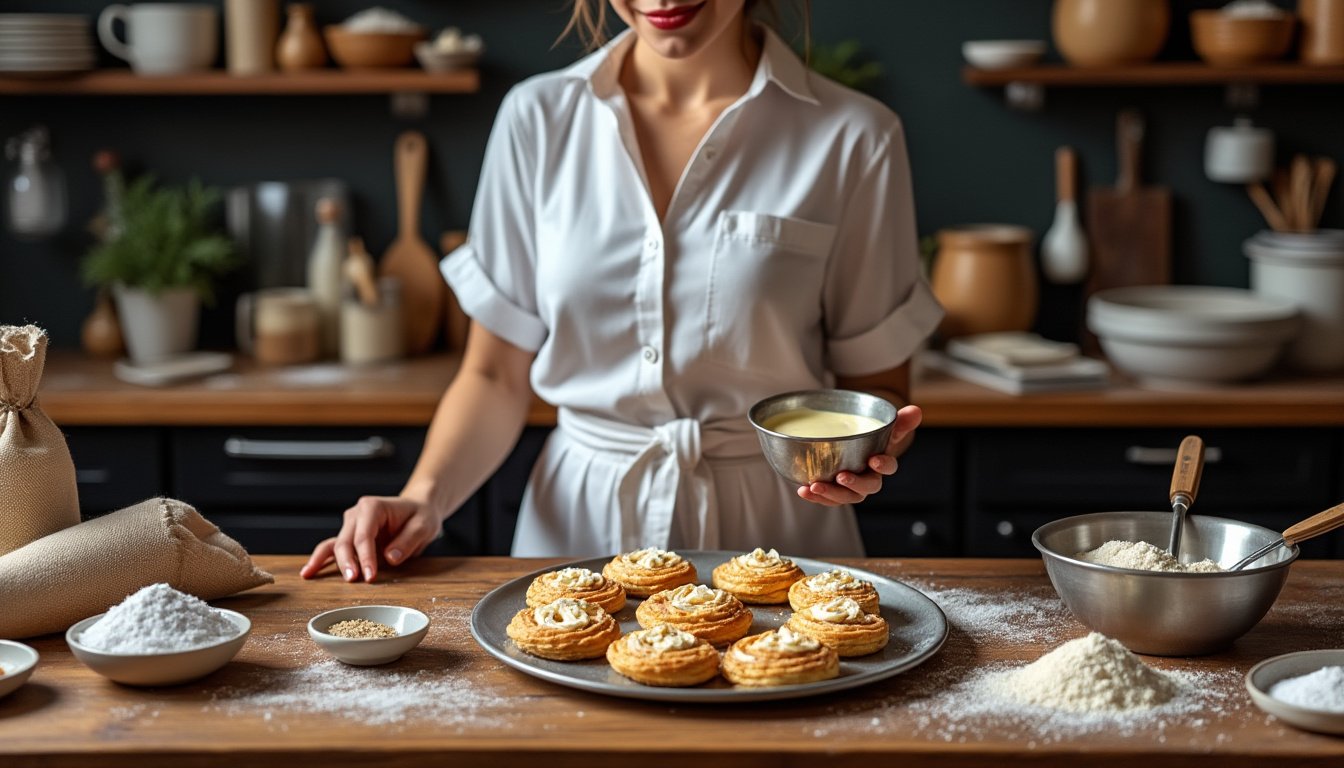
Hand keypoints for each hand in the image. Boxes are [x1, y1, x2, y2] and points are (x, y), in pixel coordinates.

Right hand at [299, 496, 442, 582]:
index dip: (366, 557)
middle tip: (352, 581)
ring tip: (312, 577)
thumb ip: (408, 541)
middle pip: (345, 541)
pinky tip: (308, 572)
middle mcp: (356, 514)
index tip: (371, 576)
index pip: (364, 535)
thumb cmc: (420, 516)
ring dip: (326, 562)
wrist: (417, 509)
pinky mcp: (349, 538)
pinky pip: (331, 549)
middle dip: (347, 562)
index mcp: (372, 507)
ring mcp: (350, 526)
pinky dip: (320, 560)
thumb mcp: (423, 526)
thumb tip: (390, 558)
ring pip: (334, 545)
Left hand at [797, 404, 922, 507]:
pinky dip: (814, 497)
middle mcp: (868, 480)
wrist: (850, 450)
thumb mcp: (883, 429)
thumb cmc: (870, 441)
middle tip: (842, 476)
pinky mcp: (833, 493)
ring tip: (814, 486)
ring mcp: (850, 489)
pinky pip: (826, 499)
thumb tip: (916, 409)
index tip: (874, 458)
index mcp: (881, 464)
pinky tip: (803, 490)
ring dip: (830, 494)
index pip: (888, 468)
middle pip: (867, 488)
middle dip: (854, 484)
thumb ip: (899, 422)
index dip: (883, 465)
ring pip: (845, 497)